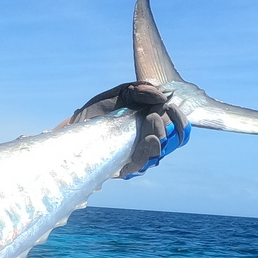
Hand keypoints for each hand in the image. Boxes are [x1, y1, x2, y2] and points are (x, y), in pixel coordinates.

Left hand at [70, 82, 189, 176]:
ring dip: (159, 136)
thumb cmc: (99, 109)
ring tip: (151, 122)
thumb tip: (162, 94)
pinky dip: (148, 152)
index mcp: (153, 125)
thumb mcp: (121, 93)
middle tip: (153, 115)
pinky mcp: (123, 167)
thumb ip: (140, 90)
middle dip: (168, 126)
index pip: (178, 128)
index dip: (180, 119)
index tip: (172, 107)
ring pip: (159, 152)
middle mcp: (149, 142)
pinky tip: (150, 139)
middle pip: (173, 141)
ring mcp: (137, 155)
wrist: (76, 124)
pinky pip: (141, 165)